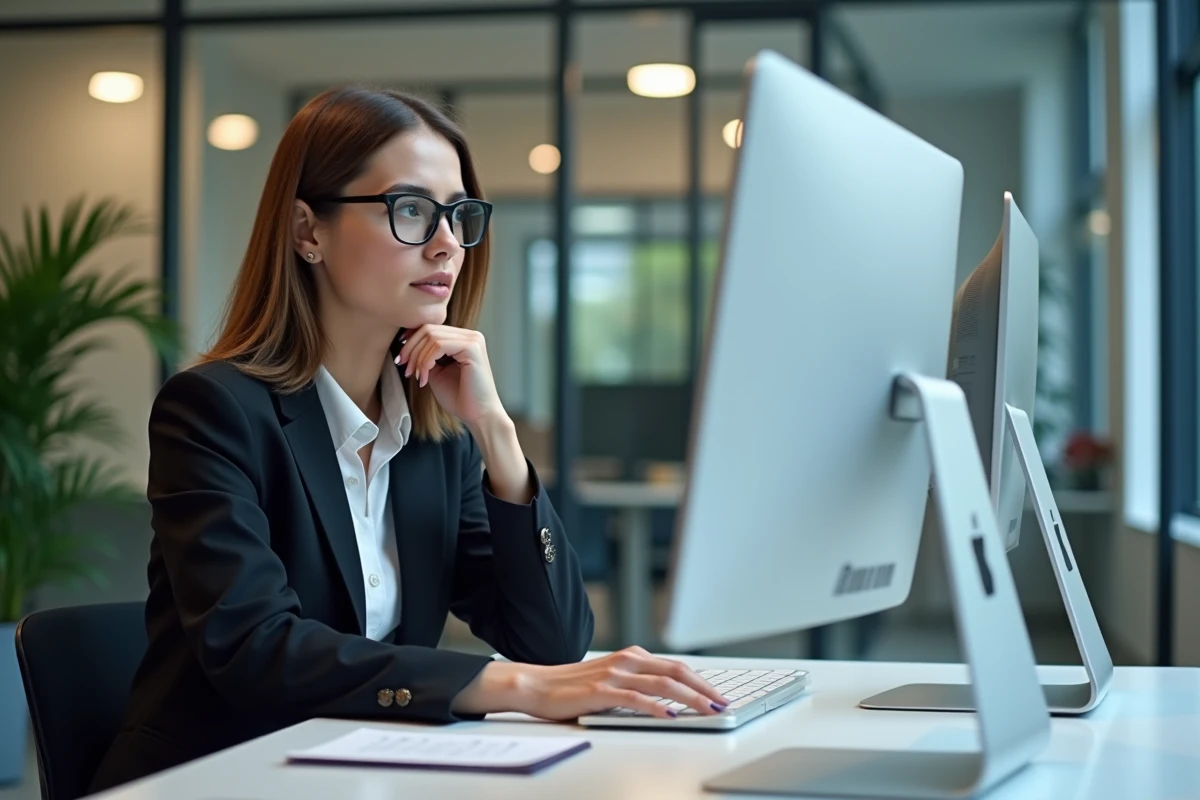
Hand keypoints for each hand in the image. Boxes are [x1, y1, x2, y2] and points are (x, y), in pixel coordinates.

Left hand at [395, 325, 502, 427]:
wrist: (478, 415)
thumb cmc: (459, 398)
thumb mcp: (436, 372)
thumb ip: (426, 356)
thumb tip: (405, 343)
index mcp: (463, 339)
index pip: (431, 328)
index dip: (411, 341)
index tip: (401, 359)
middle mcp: (470, 335)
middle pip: (428, 329)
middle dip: (411, 349)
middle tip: (405, 369)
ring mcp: (473, 339)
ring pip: (431, 336)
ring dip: (418, 358)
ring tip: (416, 376)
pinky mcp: (472, 347)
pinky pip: (439, 345)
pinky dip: (426, 361)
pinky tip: (425, 378)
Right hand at [454, 647, 729, 719]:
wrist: (536, 685)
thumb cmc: (572, 688)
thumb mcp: (611, 680)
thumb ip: (636, 683)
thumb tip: (668, 700)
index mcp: (631, 656)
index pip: (675, 667)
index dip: (700, 681)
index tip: (719, 695)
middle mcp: (627, 660)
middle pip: (676, 672)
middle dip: (704, 688)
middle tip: (723, 703)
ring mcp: (614, 674)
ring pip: (662, 684)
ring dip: (689, 698)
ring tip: (708, 710)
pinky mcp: (601, 690)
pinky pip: (635, 698)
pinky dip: (656, 707)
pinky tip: (670, 715)